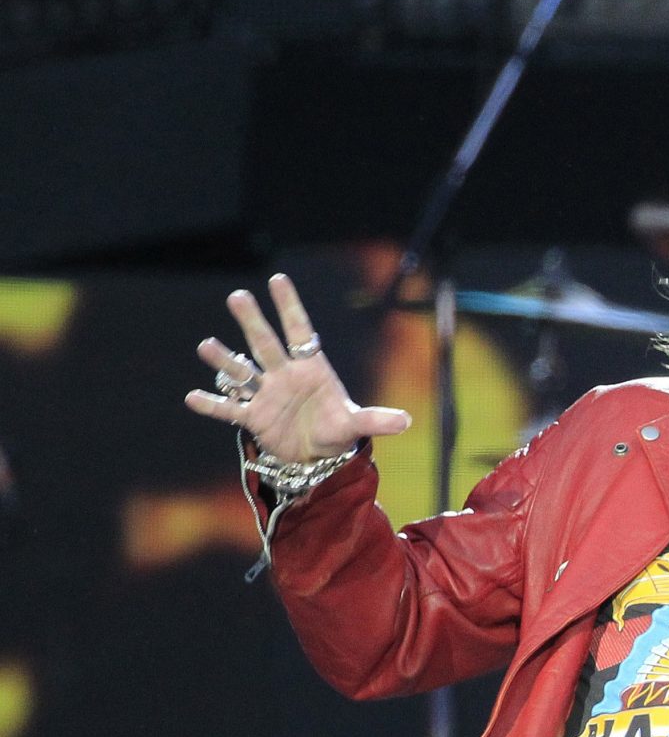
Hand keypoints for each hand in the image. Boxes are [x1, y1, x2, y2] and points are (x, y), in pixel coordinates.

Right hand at [181, 273, 410, 465]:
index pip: (299, 331)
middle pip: (266, 344)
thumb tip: (407, 421)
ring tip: (206, 347)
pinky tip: (192, 397)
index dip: (289, 306)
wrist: (317, 456)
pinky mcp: (253, 417)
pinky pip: (229, 409)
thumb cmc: (336, 430)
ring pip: (242, 372)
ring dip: (224, 360)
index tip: (277, 279)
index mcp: (310, 368)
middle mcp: (284, 375)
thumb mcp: (356, 425)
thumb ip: (377, 420)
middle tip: (238, 297)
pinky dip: (212, 404)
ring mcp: (266, 394)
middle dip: (253, 322)